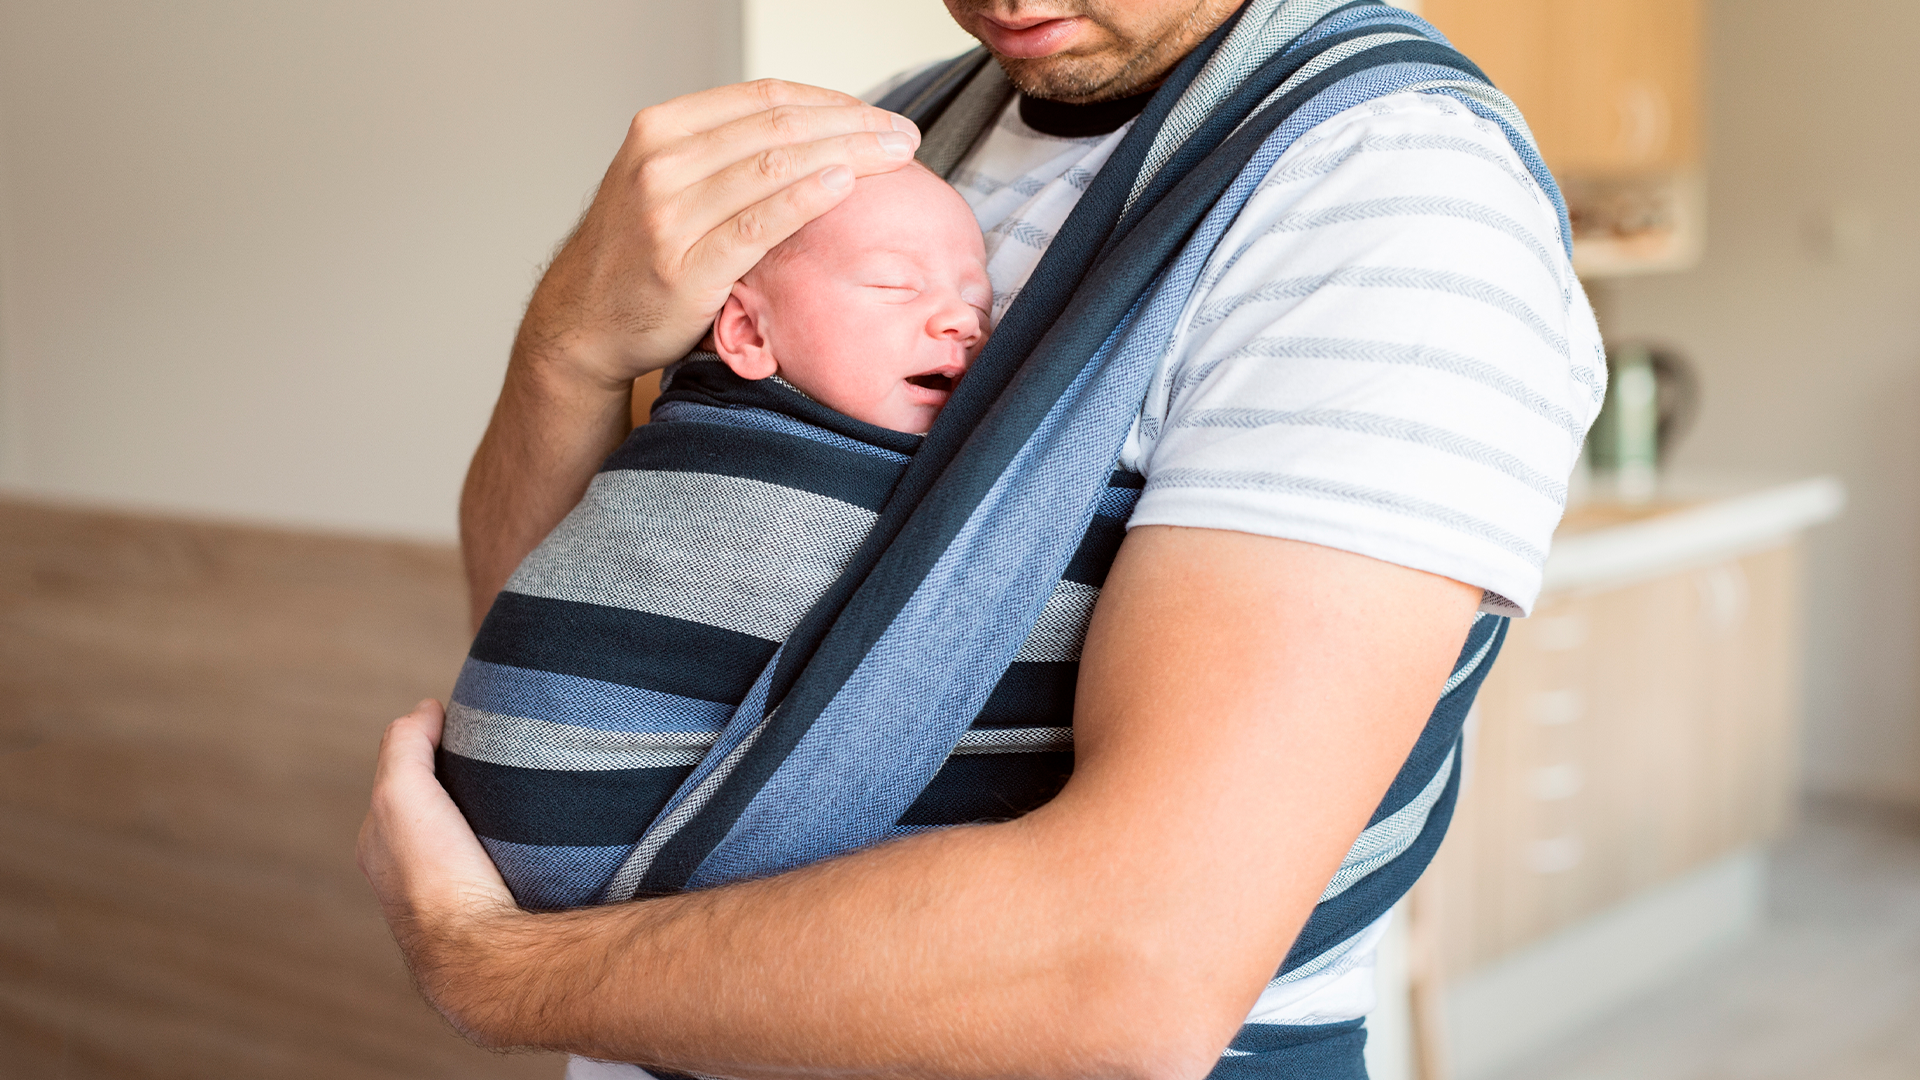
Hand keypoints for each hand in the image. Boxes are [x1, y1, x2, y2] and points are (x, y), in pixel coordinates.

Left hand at [356, 700, 522, 1040]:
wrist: (480, 950)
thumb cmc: (436, 875)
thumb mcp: (401, 792)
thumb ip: (405, 743)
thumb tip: (426, 708)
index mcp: (378, 845)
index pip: (400, 781)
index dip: (427, 749)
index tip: (461, 726)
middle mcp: (407, 874)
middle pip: (434, 811)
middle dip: (458, 784)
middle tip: (498, 756)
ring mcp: (449, 895)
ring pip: (467, 839)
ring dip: (488, 817)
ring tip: (522, 793)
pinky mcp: (488, 910)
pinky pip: (497, 864)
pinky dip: (510, 844)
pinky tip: (534, 837)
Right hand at [518, 80, 922, 389]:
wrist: (583, 319)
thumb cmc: (639, 251)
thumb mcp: (667, 180)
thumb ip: (724, 153)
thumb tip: (811, 131)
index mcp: (661, 129)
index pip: (764, 98)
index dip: (831, 100)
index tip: (876, 115)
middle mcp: (661, 163)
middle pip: (778, 127)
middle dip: (852, 124)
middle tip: (903, 134)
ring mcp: (669, 214)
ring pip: (775, 167)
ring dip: (846, 154)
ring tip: (894, 156)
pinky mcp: (687, 266)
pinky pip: (760, 223)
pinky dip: (807, 197)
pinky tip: (845, 184)